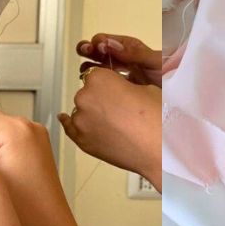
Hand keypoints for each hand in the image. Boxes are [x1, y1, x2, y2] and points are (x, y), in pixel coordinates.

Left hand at [58, 67, 161, 189]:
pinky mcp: (81, 141)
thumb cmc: (157, 119)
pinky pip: (69, 127)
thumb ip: (125, 84)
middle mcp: (85, 96)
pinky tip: (64, 118)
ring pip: (82, 110)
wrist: (159, 151)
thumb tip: (120, 89)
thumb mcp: (146, 87)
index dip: (109, 82)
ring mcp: (80, 120)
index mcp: (99, 78)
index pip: (97, 73)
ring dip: (93, 113)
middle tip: (123, 110)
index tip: (119, 90)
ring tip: (116, 125)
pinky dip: (68, 122)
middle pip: (88, 92)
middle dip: (101, 98)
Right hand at [77, 34, 163, 85]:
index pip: (109, 41)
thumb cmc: (171, 75)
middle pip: (100, 52)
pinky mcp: (122, 91)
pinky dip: (96, 83)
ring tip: (83, 71)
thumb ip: (134, 53)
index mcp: (131, 49)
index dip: (100, 42)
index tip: (96, 48)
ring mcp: (122, 76)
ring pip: (100, 68)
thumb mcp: (155, 61)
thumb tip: (108, 44)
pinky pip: (106, 84)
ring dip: (89, 67)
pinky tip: (91, 85)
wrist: (181, 98)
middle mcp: (124, 60)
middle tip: (83, 52)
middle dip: (89, 50)